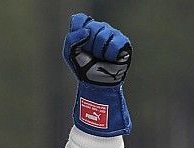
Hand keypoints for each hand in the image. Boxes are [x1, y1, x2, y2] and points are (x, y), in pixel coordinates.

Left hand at [62, 13, 131, 136]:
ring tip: (101, 58)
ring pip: (104, 34)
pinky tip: (110, 59)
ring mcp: (113, 35)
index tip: (79, 46)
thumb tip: (87, 31)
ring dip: (99, 51)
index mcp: (86, 29)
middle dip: (88, 45)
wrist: (96, 83)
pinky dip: (110, 53)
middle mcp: (101, 29)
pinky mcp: (124, 44)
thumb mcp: (69, 54)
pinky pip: (115, 42)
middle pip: (92, 27)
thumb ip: (71, 39)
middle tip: (91, 55)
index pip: (80, 20)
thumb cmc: (83, 68)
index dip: (78, 33)